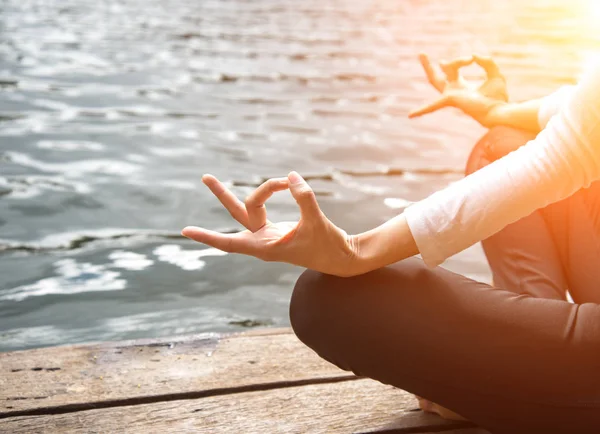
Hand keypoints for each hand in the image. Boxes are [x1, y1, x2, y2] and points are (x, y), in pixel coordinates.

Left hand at [182, 172, 360, 276]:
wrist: (341, 257)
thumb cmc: (328, 245)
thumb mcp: (316, 221)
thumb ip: (304, 198)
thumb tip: (291, 176)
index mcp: (266, 247)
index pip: (229, 242)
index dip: (208, 236)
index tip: (186, 231)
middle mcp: (263, 241)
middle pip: (238, 213)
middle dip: (222, 195)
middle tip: (205, 176)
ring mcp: (268, 234)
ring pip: (251, 208)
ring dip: (255, 190)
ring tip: (247, 174)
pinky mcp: (276, 229)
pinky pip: (264, 207)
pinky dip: (270, 193)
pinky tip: (280, 184)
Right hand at [409, 53, 507, 126]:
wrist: (498, 110)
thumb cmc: (498, 96)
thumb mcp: (495, 74)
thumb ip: (486, 62)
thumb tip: (473, 55)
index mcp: (462, 87)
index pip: (454, 68)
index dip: (461, 60)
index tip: (472, 58)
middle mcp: (454, 91)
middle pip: (438, 76)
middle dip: (430, 65)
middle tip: (421, 54)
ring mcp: (450, 96)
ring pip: (435, 80)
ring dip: (428, 67)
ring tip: (421, 54)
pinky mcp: (451, 100)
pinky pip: (434, 105)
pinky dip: (422, 111)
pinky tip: (410, 115)